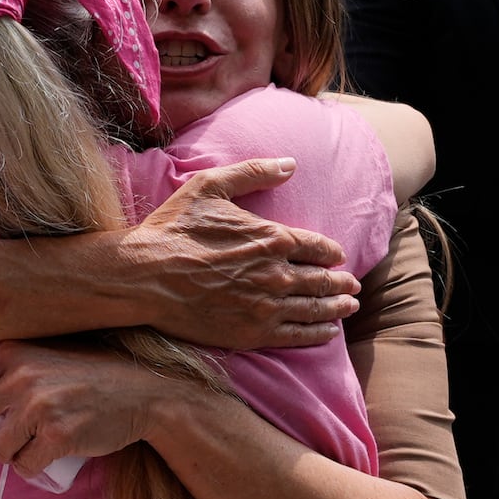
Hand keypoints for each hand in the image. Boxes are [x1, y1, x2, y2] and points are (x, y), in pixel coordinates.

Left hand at [0, 339, 180, 480]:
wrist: (143, 392)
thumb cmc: (91, 376)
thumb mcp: (43, 359)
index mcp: (12, 353)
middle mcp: (21, 377)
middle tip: (13, 434)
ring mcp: (39, 408)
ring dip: (15, 453)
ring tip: (41, 440)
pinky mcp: (57, 437)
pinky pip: (24, 466)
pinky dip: (35, 466)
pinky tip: (54, 452)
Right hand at [125, 157, 361, 349]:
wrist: (145, 275)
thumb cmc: (174, 229)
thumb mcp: (210, 186)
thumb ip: (253, 172)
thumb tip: (290, 163)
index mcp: (271, 238)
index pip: (317, 247)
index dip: (332, 252)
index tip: (338, 256)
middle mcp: (276, 274)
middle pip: (322, 280)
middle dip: (341, 282)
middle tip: (353, 285)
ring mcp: (266, 306)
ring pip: (315, 309)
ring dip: (337, 307)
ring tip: (349, 306)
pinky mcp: (251, 333)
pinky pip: (296, 335)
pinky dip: (317, 333)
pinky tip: (328, 333)